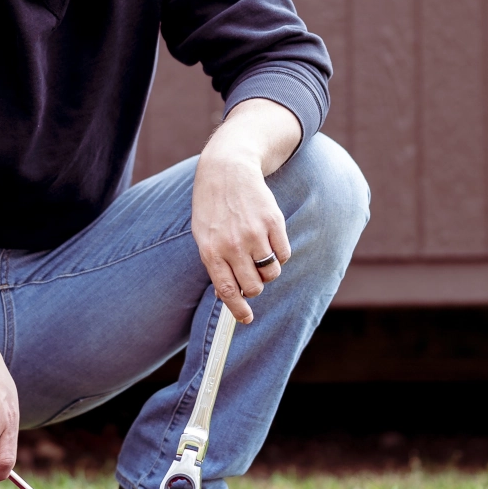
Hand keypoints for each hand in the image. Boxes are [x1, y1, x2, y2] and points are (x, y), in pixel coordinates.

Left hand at [191, 99, 298, 322]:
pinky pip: (284, 254)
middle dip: (255, 288)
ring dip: (269, 271)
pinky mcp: (273, 223)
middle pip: (253, 287)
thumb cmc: (212, 205)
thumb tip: (230, 293)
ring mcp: (254, 234)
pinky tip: (269, 240)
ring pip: (272, 273)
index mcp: (210, 251)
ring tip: (260, 256)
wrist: (227, 169)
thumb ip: (215, 263)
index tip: (247, 319)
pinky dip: (280, 254)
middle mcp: (232, 245)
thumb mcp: (203, 234)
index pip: (227, 291)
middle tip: (252, 276)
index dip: (238, 310)